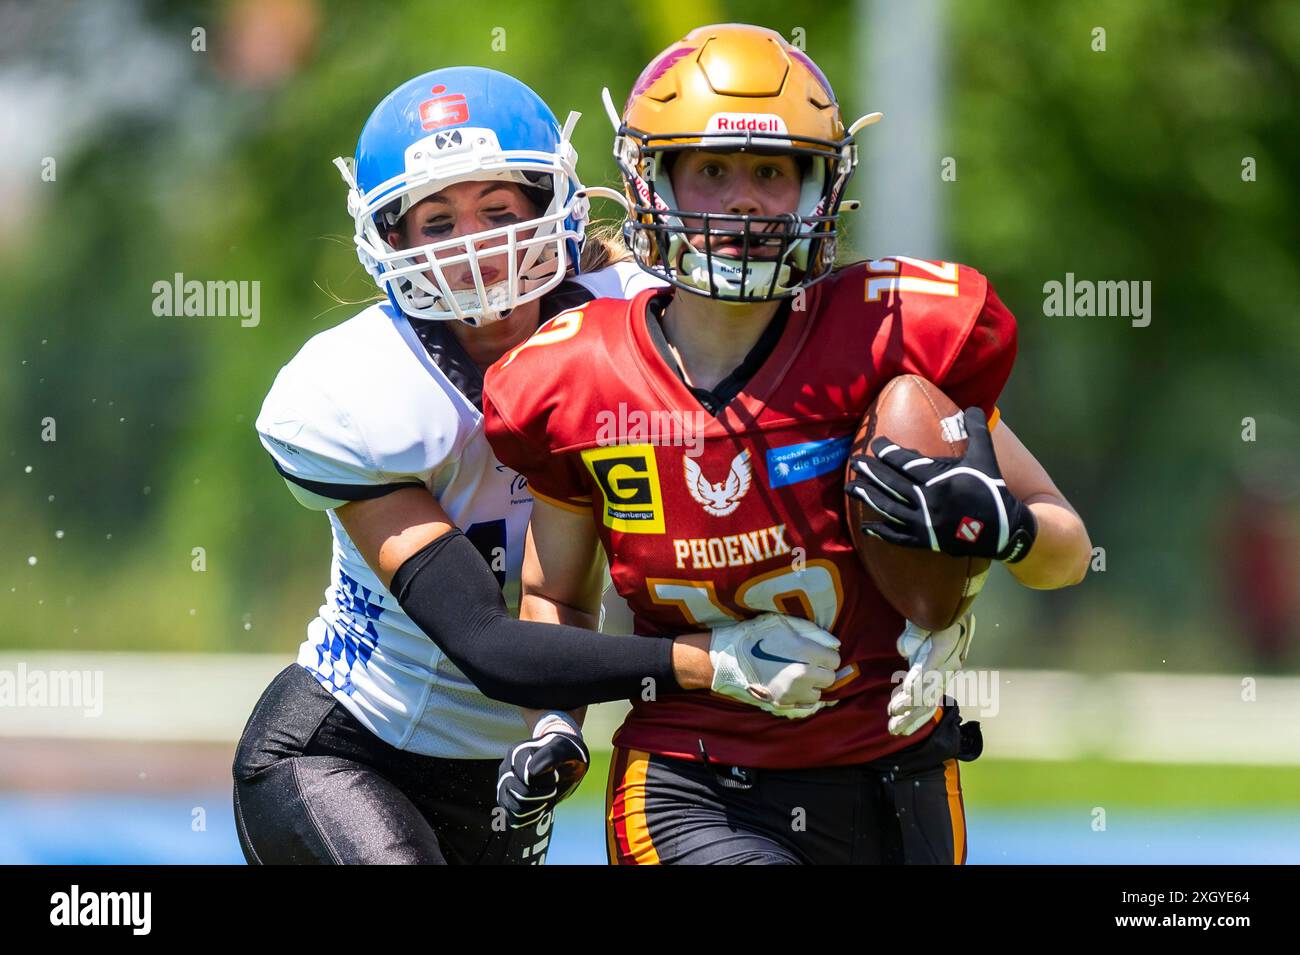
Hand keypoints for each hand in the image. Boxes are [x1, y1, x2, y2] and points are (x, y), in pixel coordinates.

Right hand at [496, 712, 589, 828]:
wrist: (564, 764)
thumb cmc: (564, 754)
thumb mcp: (564, 750)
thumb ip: (550, 755)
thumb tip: (532, 771)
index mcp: (516, 753)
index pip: (527, 777)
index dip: (546, 780)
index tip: (556, 775)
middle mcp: (506, 770)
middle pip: (521, 794)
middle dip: (543, 796)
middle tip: (554, 789)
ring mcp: (504, 787)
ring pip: (516, 810)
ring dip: (538, 808)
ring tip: (547, 798)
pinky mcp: (507, 803)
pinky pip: (515, 820)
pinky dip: (532, 818)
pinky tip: (541, 807)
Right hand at [709, 613, 840, 718]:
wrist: (729, 656)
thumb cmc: (757, 635)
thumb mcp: (785, 624)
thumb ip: (814, 633)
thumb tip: (835, 645)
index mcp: (805, 653)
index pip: (834, 660)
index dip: (826, 655)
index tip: (817, 652)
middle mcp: (802, 675)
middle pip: (829, 678)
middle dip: (822, 671)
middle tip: (810, 664)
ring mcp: (792, 692)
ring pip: (818, 694)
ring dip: (813, 686)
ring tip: (800, 676)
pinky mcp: (782, 704)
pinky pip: (804, 706)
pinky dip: (803, 697)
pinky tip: (795, 687)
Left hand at [846, 406, 1036, 561]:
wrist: (1004, 528)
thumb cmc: (992, 488)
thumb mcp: (985, 457)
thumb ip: (977, 431)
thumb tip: (974, 406)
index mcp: (940, 479)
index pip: (906, 463)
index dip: (888, 452)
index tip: (876, 444)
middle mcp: (928, 501)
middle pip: (891, 484)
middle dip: (871, 472)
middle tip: (854, 462)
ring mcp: (925, 523)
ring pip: (889, 508)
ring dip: (867, 497)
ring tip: (849, 488)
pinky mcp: (926, 540)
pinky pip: (898, 537)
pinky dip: (881, 532)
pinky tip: (864, 526)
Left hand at [887, 614, 975, 735]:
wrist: (955, 618)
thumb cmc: (935, 616)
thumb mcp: (925, 617)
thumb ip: (915, 632)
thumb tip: (903, 649)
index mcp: (944, 648)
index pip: (930, 669)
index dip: (918, 682)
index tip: (904, 695)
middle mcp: (948, 666)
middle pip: (930, 692)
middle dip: (911, 709)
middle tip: (892, 721)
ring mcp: (944, 676)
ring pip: (930, 701)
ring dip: (912, 717)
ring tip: (894, 730)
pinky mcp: (938, 680)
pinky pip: (929, 700)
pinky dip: (915, 713)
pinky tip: (901, 722)